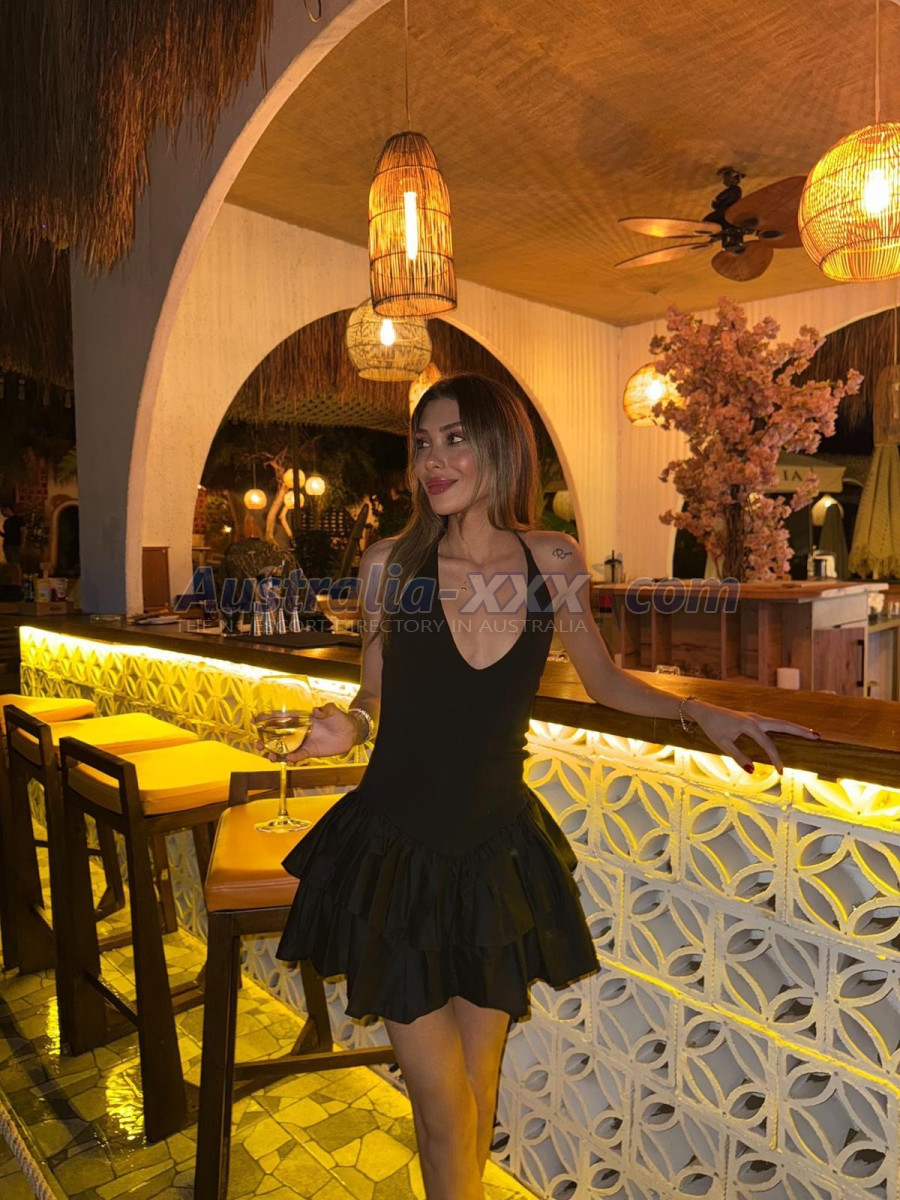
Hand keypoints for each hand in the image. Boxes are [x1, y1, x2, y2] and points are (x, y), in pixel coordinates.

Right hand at [258, 702, 358, 762]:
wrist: (350, 732)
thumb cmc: (339, 718)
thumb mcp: (332, 711)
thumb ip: (325, 710)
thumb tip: (316, 710)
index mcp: (300, 719)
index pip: (281, 718)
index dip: (268, 719)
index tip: (255, 721)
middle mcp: (298, 731)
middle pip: (278, 736)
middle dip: (266, 740)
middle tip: (258, 745)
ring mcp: (303, 742)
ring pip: (285, 748)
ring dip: (275, 753)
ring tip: (269, 757)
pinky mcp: (309, 751)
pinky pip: (298, 756)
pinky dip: (292, 758)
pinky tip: (286, 759)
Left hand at [684, 699, 820, 774]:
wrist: (703, 711)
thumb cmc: (712, 727)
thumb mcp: (722, 744)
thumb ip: (737, 756)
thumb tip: (753, 770)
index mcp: (749, 725)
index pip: (768, 744)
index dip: (776, 759)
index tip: (781, 772)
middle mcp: (756, 719)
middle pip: (783, 725)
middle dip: (800, 732)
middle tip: (818, 737)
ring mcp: (756, 717)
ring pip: (780, 722)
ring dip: (796, 728)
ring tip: (812, 734)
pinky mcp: (754, 718)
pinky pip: (774, 724)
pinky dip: (786, 727)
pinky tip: (793, 732)